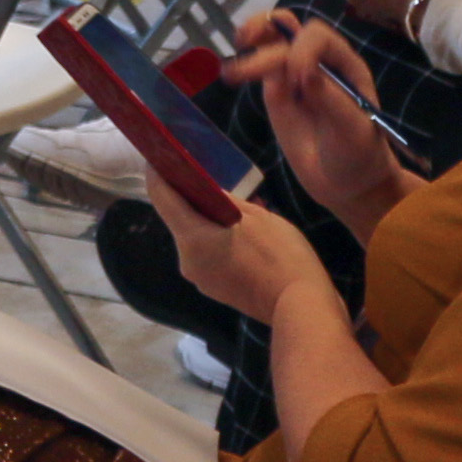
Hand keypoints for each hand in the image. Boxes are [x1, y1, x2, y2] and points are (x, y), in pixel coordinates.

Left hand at [164, 183, 341, 329]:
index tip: (162, 156)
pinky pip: (209, 256)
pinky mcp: (216, 290)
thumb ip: (226, 199)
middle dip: (192, 197)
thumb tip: (208, 189)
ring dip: (209, 220)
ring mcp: (200, 279)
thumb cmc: (280, 255)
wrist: (302, 306)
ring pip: (196, 238)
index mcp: (192, 238)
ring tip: (237, 204)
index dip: (159, 174)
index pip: (161, 197)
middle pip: (179, 219)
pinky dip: (218, 240)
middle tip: (210, 176)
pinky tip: (243, 232)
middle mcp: (187, 260)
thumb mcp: (257, 217)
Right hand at [225, 10, 407, 228]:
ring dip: (251, 36)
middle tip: (246, 47)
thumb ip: (331, 100)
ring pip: (270, 39)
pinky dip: (244, 61)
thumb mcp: (353, 131)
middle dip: (267, 31)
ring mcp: (295, 76)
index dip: (303, 51)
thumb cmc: (359, 156)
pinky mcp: (277, 92)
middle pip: (290, 28)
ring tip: (236, 48)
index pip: (319, 38)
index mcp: (346, 65)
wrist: (347, 185)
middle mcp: (319, 63)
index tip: (298, 82)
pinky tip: (233, 71)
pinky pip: (260, 66)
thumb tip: (303, 73)